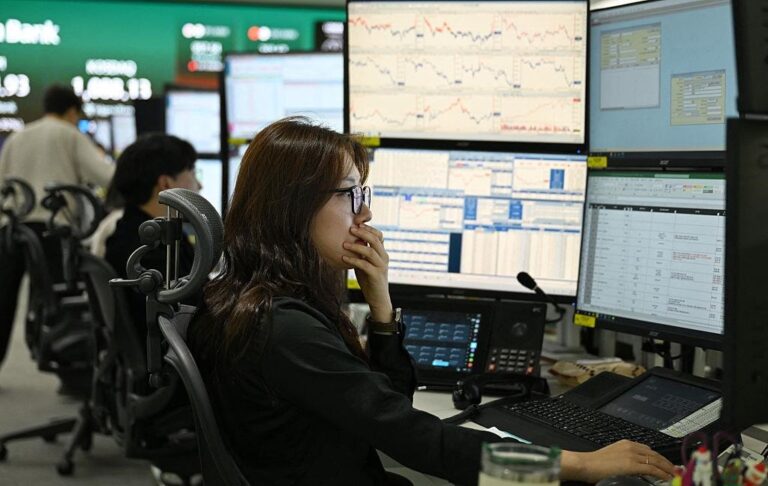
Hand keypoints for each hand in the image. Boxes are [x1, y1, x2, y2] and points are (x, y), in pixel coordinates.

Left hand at [341, 224, 391, 321]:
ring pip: (370, 251)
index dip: (369, 228)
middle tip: (350, 229)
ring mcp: (381, 266)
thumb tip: (348, 241)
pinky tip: (344, 258)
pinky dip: (353, 260)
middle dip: (363, 233)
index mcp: (382, 253)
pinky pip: (364, 265)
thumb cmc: (369, 279)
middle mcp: (384, 258)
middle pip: (376, 240)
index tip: (357, 223)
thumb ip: (361, 254)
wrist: (378, 298)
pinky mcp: (376, 275)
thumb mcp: (365, 263)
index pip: (379, 236)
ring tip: (344, 244)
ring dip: (356, 246)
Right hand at [561, 440, 675, 482]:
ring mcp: (632, 455)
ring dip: (668, 468)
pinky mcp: (632, 464)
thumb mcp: (612, 458)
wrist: (585, 464)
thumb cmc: (594, 464)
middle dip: (667, 462)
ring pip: (657, 461)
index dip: (660, 458)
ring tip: (676, 474)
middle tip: (677, 469)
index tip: (666, 464)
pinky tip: (668, 477)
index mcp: (626, 444)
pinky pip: (652, 468)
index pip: (648, 450)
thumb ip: (624, 460)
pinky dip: (662, 473)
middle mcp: (631, 446)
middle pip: (655, 454)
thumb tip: (633, 468)